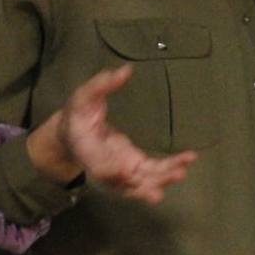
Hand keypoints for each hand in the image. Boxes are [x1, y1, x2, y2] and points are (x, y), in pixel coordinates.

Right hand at [28, 64, 196, 204]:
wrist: (72, 133)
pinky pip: (148, 173)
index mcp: (87, 149)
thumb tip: (125, 71)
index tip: (125, 171)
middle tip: (164, 180)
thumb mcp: (84, 95)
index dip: (111, 170)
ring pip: (139, 181)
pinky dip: (164, 174)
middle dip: (144, 183)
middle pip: (124, 180)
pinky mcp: (132, 166)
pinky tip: (183, 169)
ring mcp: (119, 169)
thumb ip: (101, 84)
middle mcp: (104, 165)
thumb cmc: (78, 113)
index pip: (98, 165)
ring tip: (181, 173)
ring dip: (160, 179)